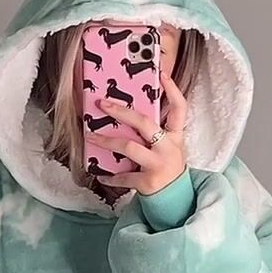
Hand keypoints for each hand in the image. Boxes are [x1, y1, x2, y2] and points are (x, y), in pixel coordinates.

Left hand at [94, 64, 188, 196]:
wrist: (176, 198)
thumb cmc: (167, 167)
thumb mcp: (169, 147)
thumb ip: (156, 132)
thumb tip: (128, 114)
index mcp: (175, 137)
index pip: (180, 109)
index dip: (173, 91)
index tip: (162, 74)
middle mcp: (168, 148)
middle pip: (144, 123)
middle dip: (121, 112)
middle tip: (103, 104)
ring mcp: (158, 165)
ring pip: (129, 147)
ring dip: (107, 141)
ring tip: (91, 137)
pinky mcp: (148, 181)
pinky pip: (124, 176)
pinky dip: (110, 176)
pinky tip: (100, 173)